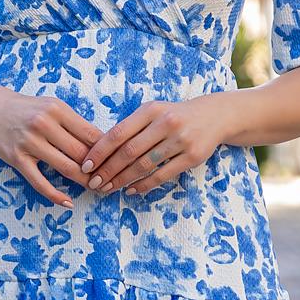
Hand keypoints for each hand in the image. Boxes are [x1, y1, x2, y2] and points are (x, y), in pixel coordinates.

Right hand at [0, 81, 102, 204]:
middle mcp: (44, 124)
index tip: (117, 163)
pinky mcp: (17, 159)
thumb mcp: (53, 107)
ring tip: (95, 188)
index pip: (90, 134)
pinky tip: (68, 202)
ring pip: (65, 168)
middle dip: (99, 170)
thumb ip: (74, 123)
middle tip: (110, 180)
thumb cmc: (28, 109)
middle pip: (81, 153)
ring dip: (83, 181)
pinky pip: (39, 182)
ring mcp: (29, 142)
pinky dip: (55, 195)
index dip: (107, 151)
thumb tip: (103, 144)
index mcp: (57, 109)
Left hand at [78, 95, 227, 196]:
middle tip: (93, 183)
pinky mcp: (192, 157)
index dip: (99, 152)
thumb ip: (131, 127)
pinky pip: (163, 175)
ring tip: (108, 188)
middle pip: (129, 152)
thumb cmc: (174, 115)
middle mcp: (166, 123)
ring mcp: (180, 140)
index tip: (85, 166)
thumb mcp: (153, 112)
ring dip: (123, 180)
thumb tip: (99, 152)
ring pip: (144, 165)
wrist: (214, 116)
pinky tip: (131, 190)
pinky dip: (144, 185)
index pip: (118, 133)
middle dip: (108, 170)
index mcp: (151, 110)